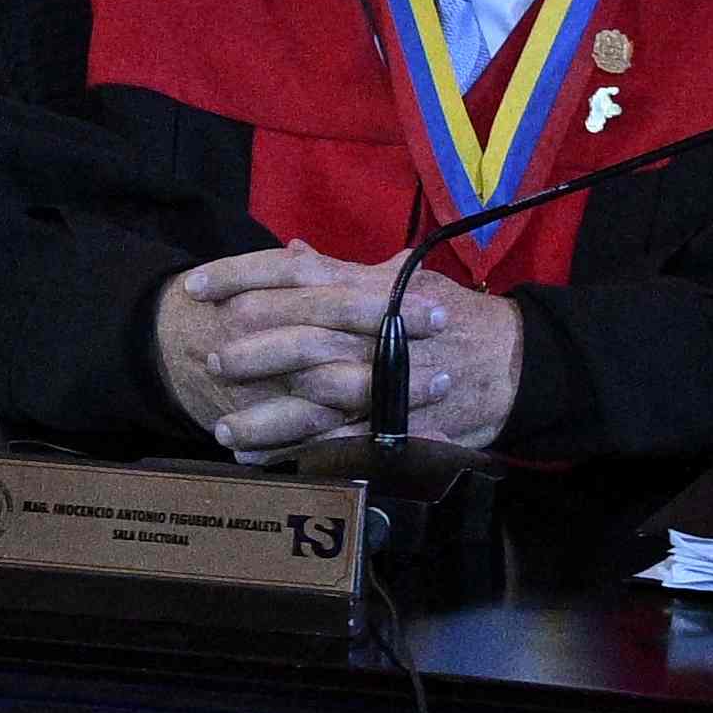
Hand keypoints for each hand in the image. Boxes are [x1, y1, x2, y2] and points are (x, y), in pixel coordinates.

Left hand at [160, 242, 517, 452]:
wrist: (516, 360)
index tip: (195, 287)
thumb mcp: (403, 280)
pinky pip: (341, 440)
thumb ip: (342, 271)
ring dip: (265, 415)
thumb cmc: (455, 316)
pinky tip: (262, 460)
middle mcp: (370, 328)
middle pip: (298, 333)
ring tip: (224, 430)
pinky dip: (299, 453)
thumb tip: (294, 252)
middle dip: (250, 349)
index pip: (292, 272)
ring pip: (314, 395)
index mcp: (367, 287)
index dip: (238, 275)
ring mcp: (384, 378)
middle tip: (210, 358)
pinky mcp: (397, 422)